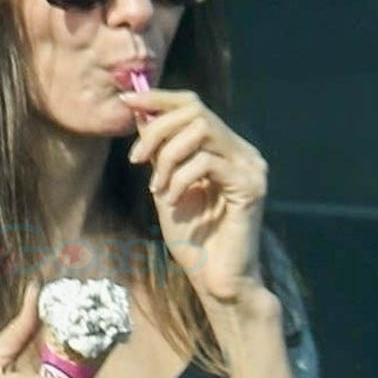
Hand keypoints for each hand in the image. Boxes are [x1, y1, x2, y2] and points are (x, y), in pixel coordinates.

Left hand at [120, 88, 267, 305]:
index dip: (159, 97)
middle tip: (136, 159)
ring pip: (201, 130)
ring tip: (157, 188)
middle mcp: (242, 151)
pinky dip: (180, 178)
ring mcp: (251, 166)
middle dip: (157, 130)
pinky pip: (207, 162)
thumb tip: (141, 114)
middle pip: (195, 110)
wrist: (215, 279)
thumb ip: (159, 152)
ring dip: (167, 157)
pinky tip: (172, 200)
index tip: (125, 100)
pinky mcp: (251, 186)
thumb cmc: (193, 239)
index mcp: (224, 148)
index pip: (193, 104)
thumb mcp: (166, 186)